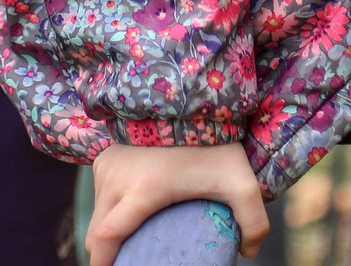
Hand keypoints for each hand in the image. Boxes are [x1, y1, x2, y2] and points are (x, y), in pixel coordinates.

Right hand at [86, 142, 267, 265]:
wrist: (190, 100)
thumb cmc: (215, 144)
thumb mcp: (242, 183)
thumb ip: (253, 221)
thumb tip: (247, 252)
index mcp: (143, 191)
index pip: (106, 237)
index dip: (103, 263)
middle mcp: (116, 179)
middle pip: (97, 233)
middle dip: (107, 254)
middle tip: (131, 261)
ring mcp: (107, 166)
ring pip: (97, 215)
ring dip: (109, 231)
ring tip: (135, 237)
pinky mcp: (104, 157)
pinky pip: (99, 195)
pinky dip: (109, 210)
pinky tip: (130, 211)